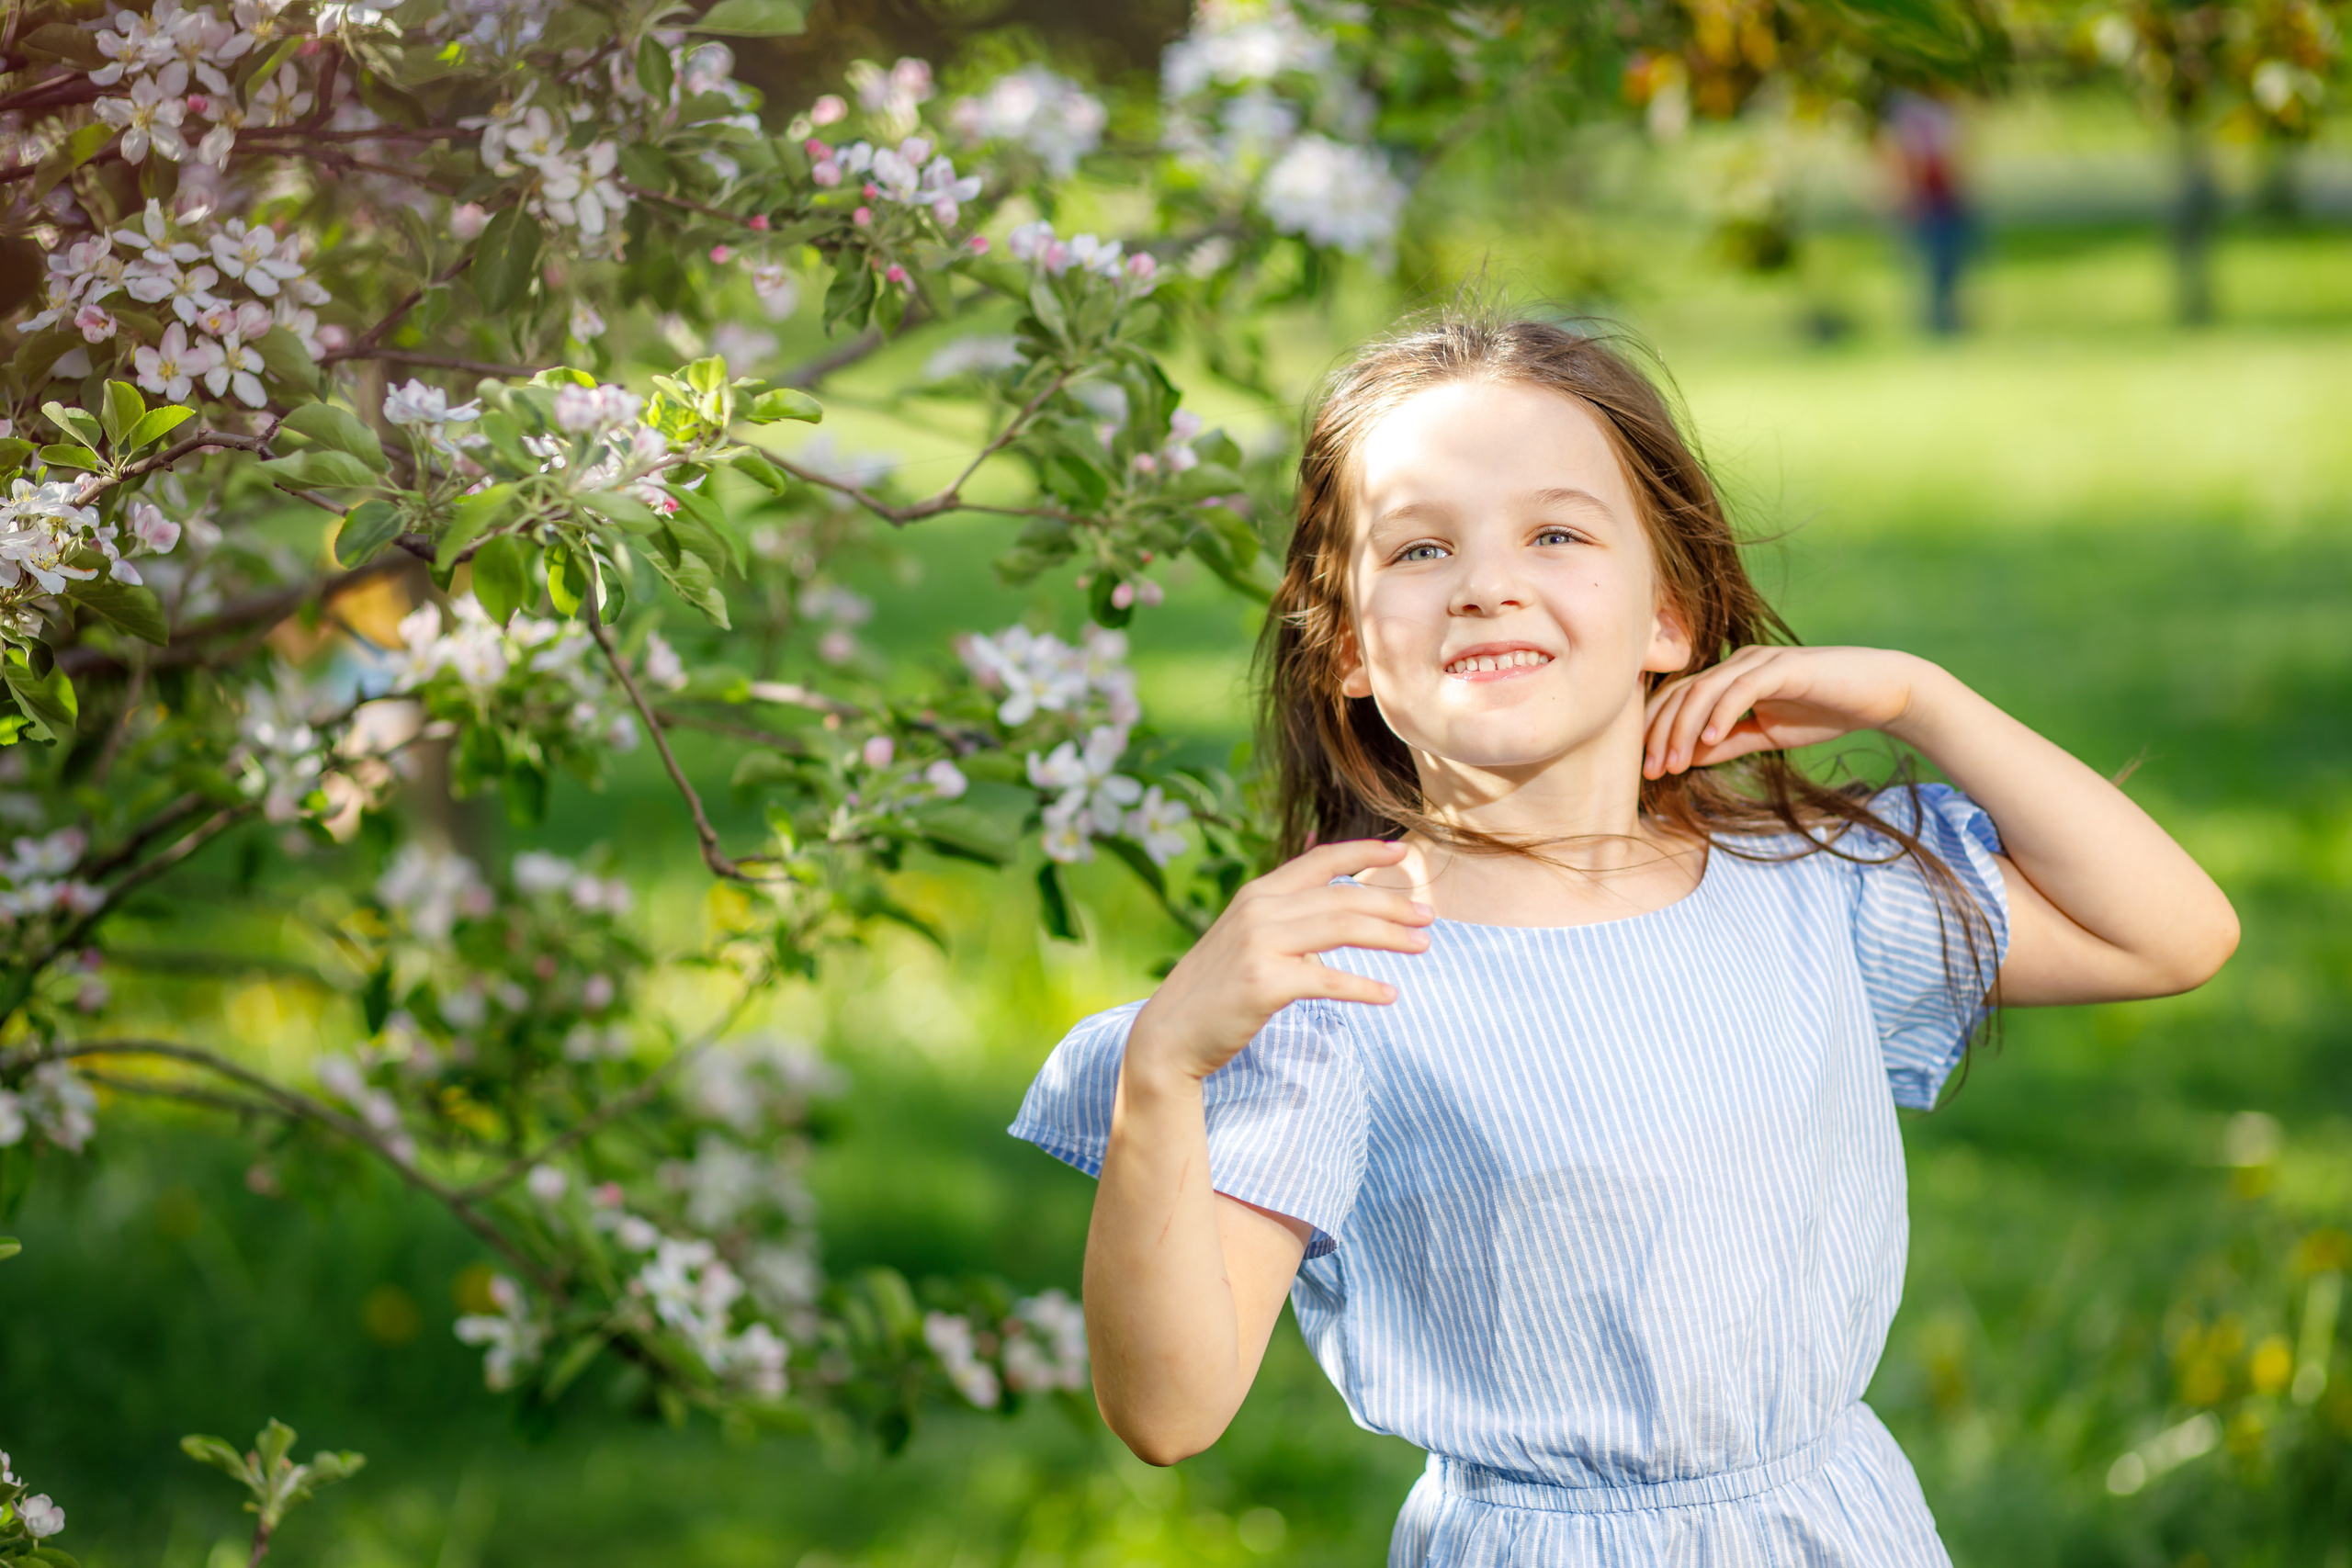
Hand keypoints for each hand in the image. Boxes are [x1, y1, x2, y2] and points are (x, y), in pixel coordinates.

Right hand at [1127, 840, 1432, 1084]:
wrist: (1170, 1034)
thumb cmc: (1216, 991)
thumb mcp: (1245, 939)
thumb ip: (1285, 919)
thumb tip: (1338, 913)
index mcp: (1257, 894)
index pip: (1319, 861)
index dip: (1364, 853)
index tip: (1403, 852)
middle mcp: (1258, 909)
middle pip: (1342, 896)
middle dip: (1392, 902)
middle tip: (1429, 915)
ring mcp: (1259, 943)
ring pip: (1341, 928)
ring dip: (1389, 935)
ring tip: (1422, 944)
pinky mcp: (1264, 981)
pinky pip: (1328, 979)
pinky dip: (1364, 987)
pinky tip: (1390, 995)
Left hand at [1642, 646, 1936, 777]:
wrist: (1881, 694)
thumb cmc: (1825, 710)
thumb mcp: (1767, 735)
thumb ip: (1730, 742)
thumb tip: (1690, 757)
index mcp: (1731, 676)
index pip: (1680, 699)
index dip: (1659, 731)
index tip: (1650, 770)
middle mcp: (1740, 663)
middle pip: (1683, 693)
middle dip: (1662, 733)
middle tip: (1652, 771)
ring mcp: (1761, 661)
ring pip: (1705, 690)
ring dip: (1685, 729)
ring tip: (1676, 764)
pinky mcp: (1785, 667)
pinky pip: (1742, 688)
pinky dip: (1722, 713)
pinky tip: (1710, 740)